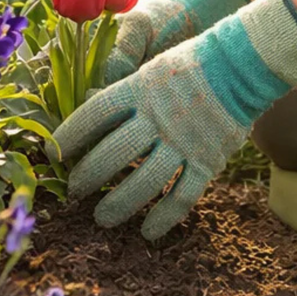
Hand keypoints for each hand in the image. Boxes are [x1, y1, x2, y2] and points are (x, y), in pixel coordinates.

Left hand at [51, 0, 296, 240]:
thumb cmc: (193, 64)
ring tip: (102, 218)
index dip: (69, 138)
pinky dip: (164, 217)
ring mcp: (183, 141)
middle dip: (87, 177)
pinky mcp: (208, 159)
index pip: (93, 116)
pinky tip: (149, 232)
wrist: (244, 63)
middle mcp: (157, 118)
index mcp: (140, 89)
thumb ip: (125, 94)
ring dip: (119, 205)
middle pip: (112, 155)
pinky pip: (182, 195)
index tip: (53, 156)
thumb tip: (90, 113)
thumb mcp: (152, 68)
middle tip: (74, 192)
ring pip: (143, 182)